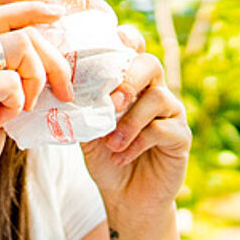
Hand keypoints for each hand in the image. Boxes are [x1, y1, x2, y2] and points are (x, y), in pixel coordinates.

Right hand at [0, 0, 72, 207]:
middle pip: (22, 30)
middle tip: (64, 91)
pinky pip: (11, 82)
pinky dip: (19, 104)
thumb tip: (56, 66)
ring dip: (37, 80)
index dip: (32, 8)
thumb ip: (15, 81)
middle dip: (54, 59)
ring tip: (25, 108)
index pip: (2, 13)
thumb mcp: (0, 107)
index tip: (59, 15)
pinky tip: (3, 123)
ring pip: (21, 46)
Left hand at [80, 27, 188, 213]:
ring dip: (130, 120)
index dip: (128, 40)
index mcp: (132, 86)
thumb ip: (83, 109)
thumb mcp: (88, 133)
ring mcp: (171, 114)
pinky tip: (121, 157)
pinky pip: (162, 129)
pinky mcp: (180, 138)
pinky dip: (137, 142)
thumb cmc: (107, 160)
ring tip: (111, 143)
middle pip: (150, 65)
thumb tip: (60, 88)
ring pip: (158, 97)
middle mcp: (155, 93)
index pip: (135, 51)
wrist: (125, 199)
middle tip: (110, 102)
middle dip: (128, 79)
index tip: (115, 40)